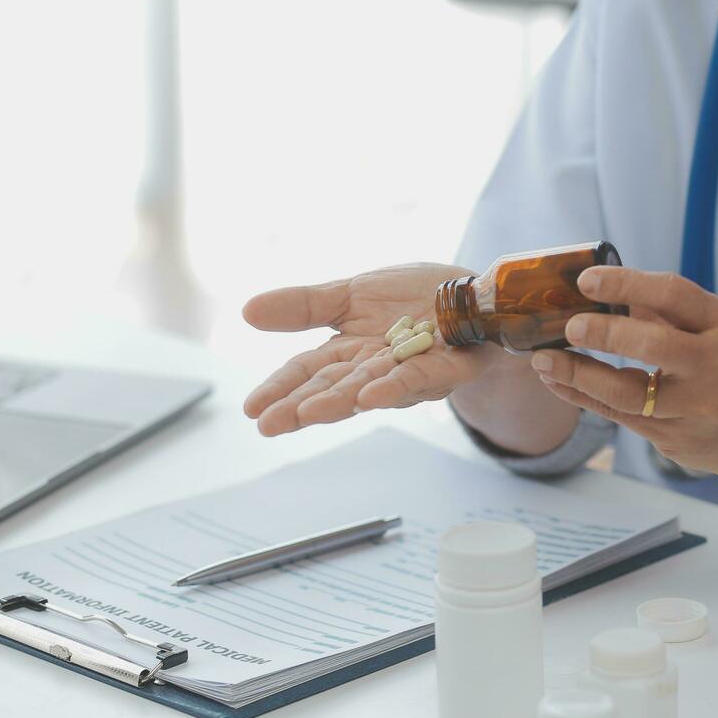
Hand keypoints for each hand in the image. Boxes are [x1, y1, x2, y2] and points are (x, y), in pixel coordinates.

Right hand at [241, 263, 515, 435]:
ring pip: (373, 389)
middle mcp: (377, 370)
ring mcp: (412, 372)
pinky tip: (371, 396)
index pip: (307, 373)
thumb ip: (306, 307)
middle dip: (302, 407)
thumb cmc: (412, 297)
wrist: (471, 293)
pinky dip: (396, 387)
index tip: (251, 410)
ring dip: (341, 401)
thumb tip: (246, 312)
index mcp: (350, 352)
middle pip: (334, 388)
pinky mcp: (450, 367)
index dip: (280, 391)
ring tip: (308, 413)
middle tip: (269, 424)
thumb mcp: (351, 295)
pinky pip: (421, 378)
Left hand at [529, 266, 717, 480]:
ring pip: (628, 393)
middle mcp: (712, 365)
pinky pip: (617, 415)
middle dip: (606, 334)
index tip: (586, 280)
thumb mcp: (709, 327)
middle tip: (570, 326)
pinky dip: (581, 395)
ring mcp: (693, 407)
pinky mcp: (673, 437)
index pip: (674, 294)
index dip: (627, 283)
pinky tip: (556, 381)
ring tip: (544, 359)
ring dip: (579, 374)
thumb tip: (596, 288)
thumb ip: (660, 308)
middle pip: (654, 345)